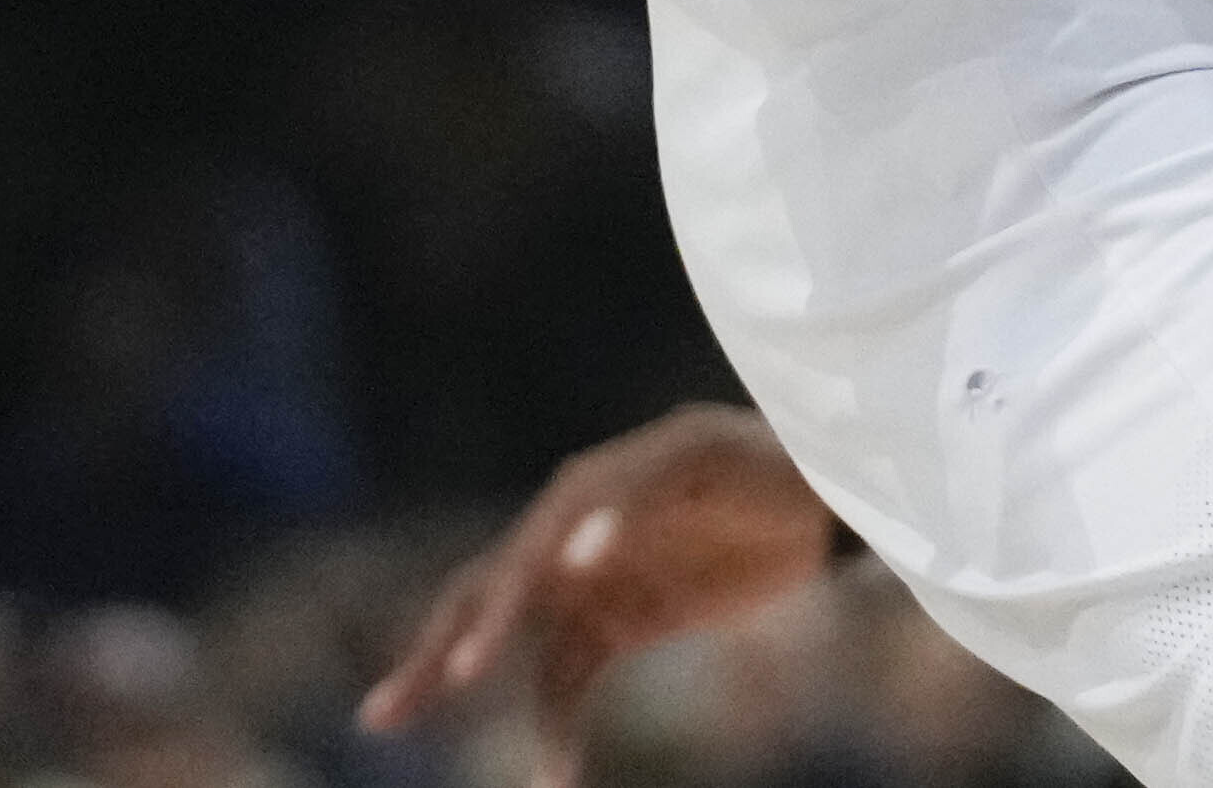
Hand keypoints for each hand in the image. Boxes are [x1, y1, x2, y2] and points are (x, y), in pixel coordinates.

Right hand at [357, 404, 839, 738]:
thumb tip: (574, 550)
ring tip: (413, 732)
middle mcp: (568, 536)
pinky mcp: (613, 624)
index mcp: (585, 489)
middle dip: (434, 652)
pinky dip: (552, 731)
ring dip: (465, 691)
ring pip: (510, 647)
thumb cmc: (763, 460)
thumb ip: (639, 496)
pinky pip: (564, 684)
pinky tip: (553, 778)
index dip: (496, 610)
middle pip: (485, 596)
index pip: (523, 554)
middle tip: (388, 711)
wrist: (824, 497)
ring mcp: (587, 583)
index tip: (469, 667)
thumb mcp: (706, 456)